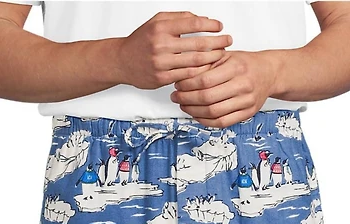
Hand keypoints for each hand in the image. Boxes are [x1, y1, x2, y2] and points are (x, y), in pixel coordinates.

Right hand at [117, 11, 231, 90]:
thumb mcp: (157, 21)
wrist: (122, 61)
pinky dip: (200, 72)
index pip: (193, 24)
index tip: (220, 26)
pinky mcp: (162, 78)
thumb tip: (201, 19)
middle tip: (228, 41)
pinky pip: (187, 76)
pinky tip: (209, 69)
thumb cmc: (141, 41)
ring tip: (222, 55)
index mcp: (161, 28)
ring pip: (194, 62)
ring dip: (212, 59)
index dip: (210, 25)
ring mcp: (162, 63)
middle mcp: (161, 45)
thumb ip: (178, 18)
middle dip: (217, 42)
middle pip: (197, 44)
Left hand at [170, 50, 278, 126]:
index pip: (205, 80)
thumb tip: (183, 75)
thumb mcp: (226, 56)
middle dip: (187, 99)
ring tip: (184, 106)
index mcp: (236, 67)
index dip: (188, 85)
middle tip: (176, 97)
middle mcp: (243, 85)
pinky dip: (206, 121)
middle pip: (208, 98)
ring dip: (194, 112)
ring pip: (214, 113)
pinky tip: (197, 115)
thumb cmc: (245, 63)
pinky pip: (222, 122)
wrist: (269, 72)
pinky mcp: (247, 113)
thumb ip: (206, 64)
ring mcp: (246, 101)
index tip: (178, 85)